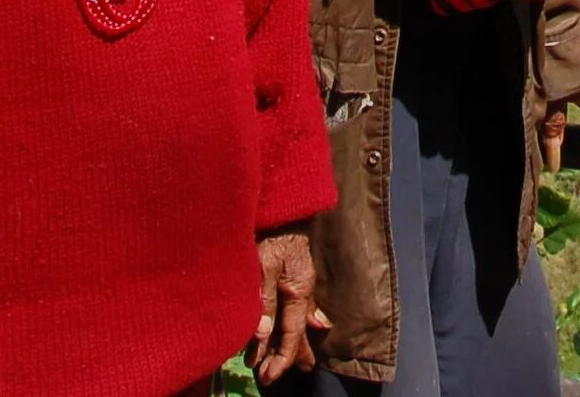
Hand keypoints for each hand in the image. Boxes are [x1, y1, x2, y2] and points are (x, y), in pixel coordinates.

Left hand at [249, 228, 326, 382]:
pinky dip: (304, 319)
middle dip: (288, 356)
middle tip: (274, 376)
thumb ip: (264, 301)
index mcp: (298, 292)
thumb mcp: (263, 267)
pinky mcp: (296, 271)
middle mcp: (303, 290)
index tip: (266, 377)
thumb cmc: (272, 233)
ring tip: (302, 362)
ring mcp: (302, 280)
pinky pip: (302, 304)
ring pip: (300, 319)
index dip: (279, 358)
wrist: (287, 203)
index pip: (291, 335)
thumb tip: (263, 336)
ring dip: (293, 341)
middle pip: (298, 331)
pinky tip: (317, 322)